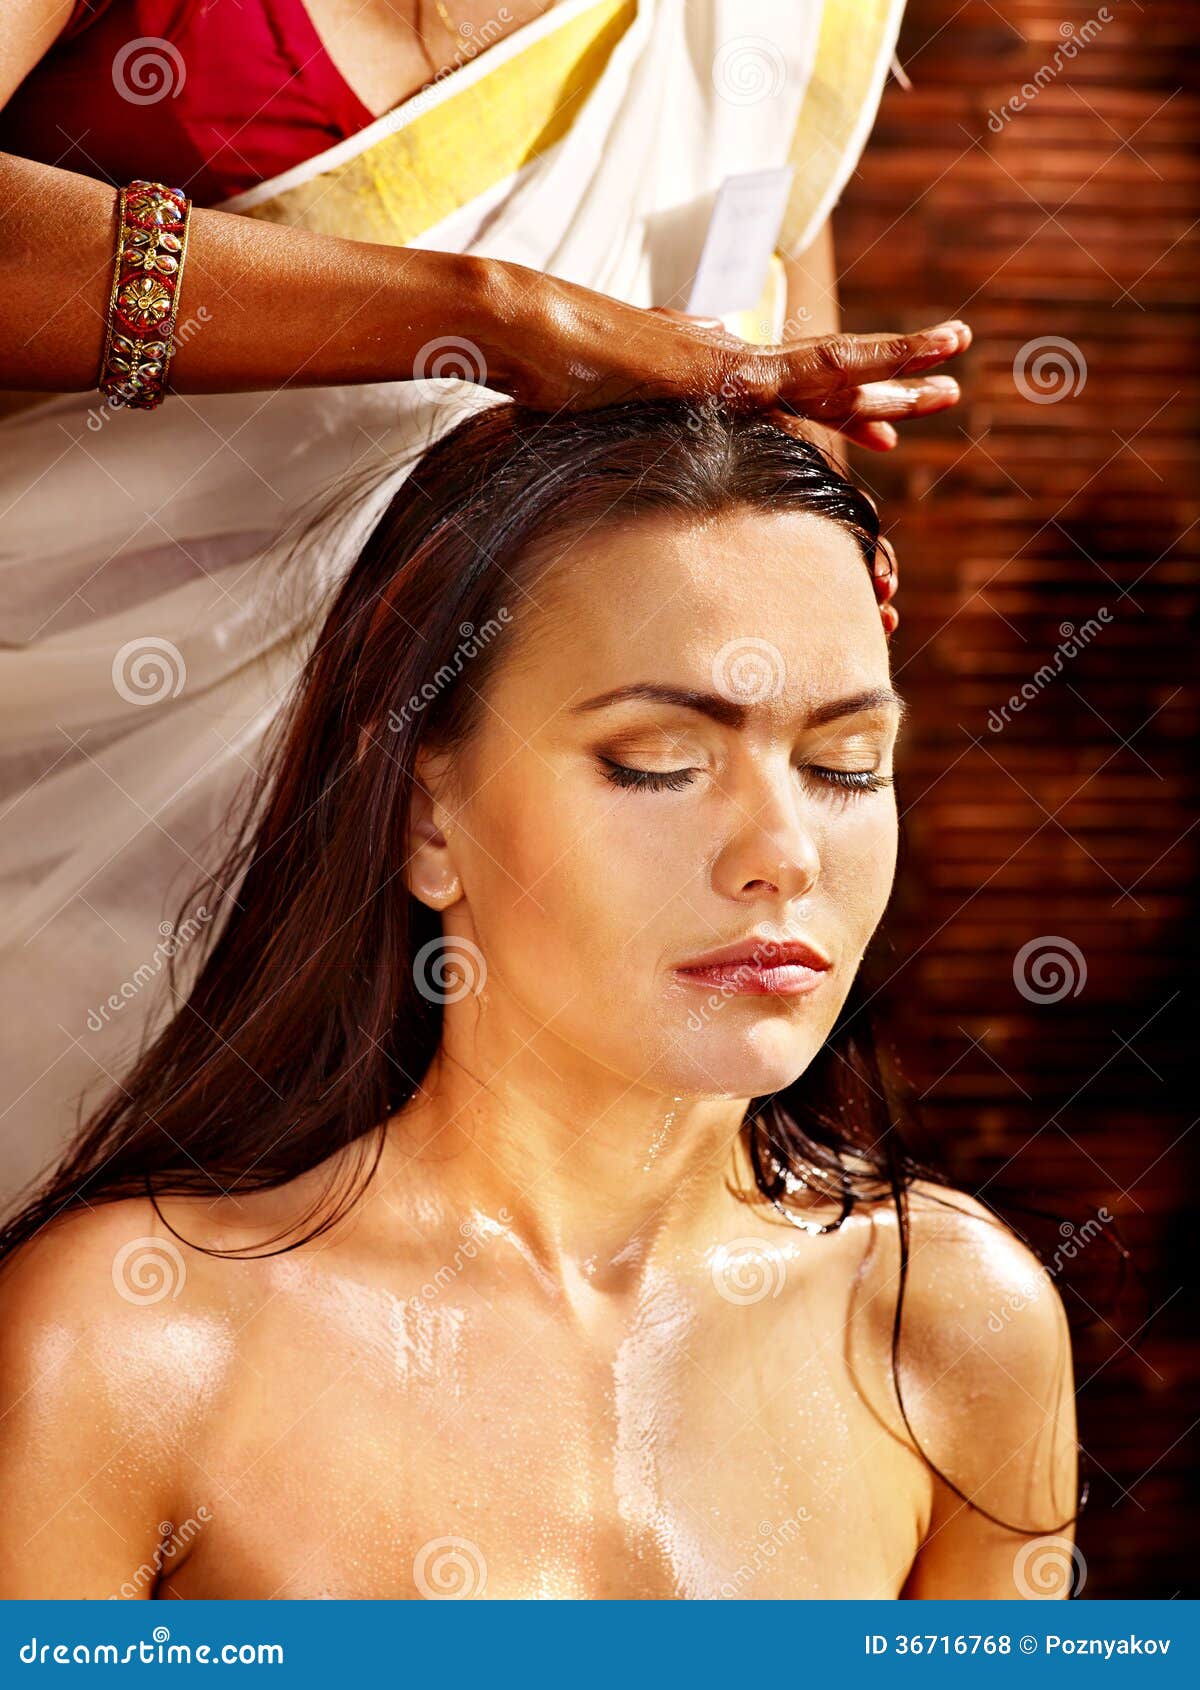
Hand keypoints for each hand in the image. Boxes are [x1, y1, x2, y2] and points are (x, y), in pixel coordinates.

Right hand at [473, 263, 968, 450]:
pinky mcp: (727, 372)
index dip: (847, 412)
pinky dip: (862, 365)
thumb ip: (644, 421)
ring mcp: (733, 366)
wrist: (528, 335)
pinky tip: (900, 375)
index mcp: (714, 381)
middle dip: (890, 387)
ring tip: (955, 364)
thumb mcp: (608, 417)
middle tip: (949, 390)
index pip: (795, 400)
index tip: (885, 434)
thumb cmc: (552, 382)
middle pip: (830, 380)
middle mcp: (734, 366)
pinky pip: (811, 370)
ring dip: (898, 366)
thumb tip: (646, 437)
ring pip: (836, 366)